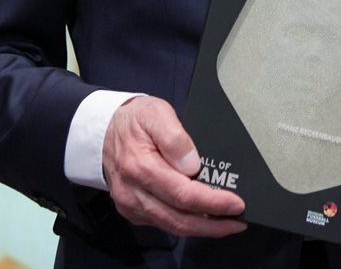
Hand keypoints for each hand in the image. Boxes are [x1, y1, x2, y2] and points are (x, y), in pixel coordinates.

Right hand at [101, 96, 244, 236]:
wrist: (102, 130)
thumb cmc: (134, 120)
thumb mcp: (156, 113)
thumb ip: (174, 137)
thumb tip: (193, 164)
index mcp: (141, 167)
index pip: (183, 195)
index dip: (213, 203)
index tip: (236, 203)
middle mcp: (133, 192)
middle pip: (179, 219)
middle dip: (213, 225)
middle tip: (237, 222)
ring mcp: (131, 204)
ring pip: (171, 226)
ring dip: (202, 228)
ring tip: (226, 223)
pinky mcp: (132, 210)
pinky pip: (162, 224)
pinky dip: (185, 224)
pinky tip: (203, 218)